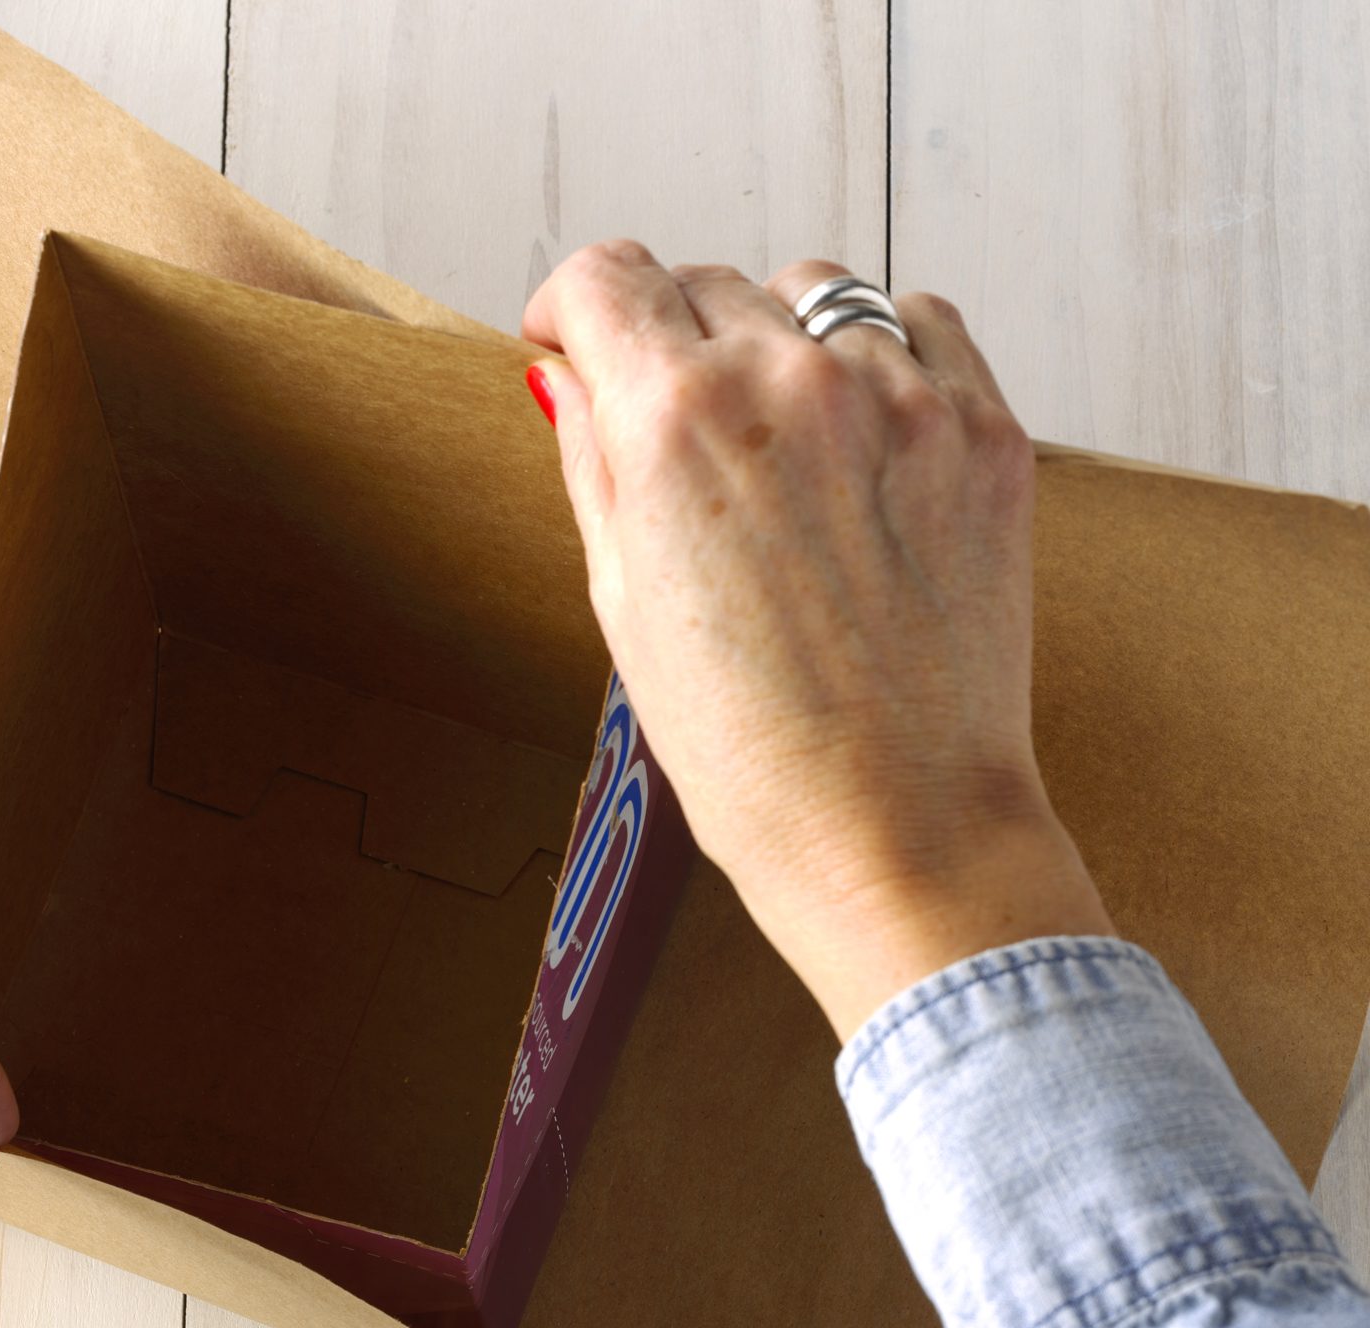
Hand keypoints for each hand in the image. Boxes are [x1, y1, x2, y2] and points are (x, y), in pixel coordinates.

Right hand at [523, 243, 1111, 1037]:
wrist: (892, 823)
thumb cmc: (745, 743)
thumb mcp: (622, 598)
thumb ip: (593, 460)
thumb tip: (568, 377)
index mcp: (673, 419)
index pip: (605, 278)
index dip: (570, 306)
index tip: (571, 339)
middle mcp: (786, 381)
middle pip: (704, 283)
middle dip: (669, 335)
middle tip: (671, 420)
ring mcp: (899, 396)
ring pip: (814, 291)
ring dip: (778, 335)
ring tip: (775, 428)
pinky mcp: (983, 428)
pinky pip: (924, 323)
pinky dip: (884, 349)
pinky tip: (859, 427)